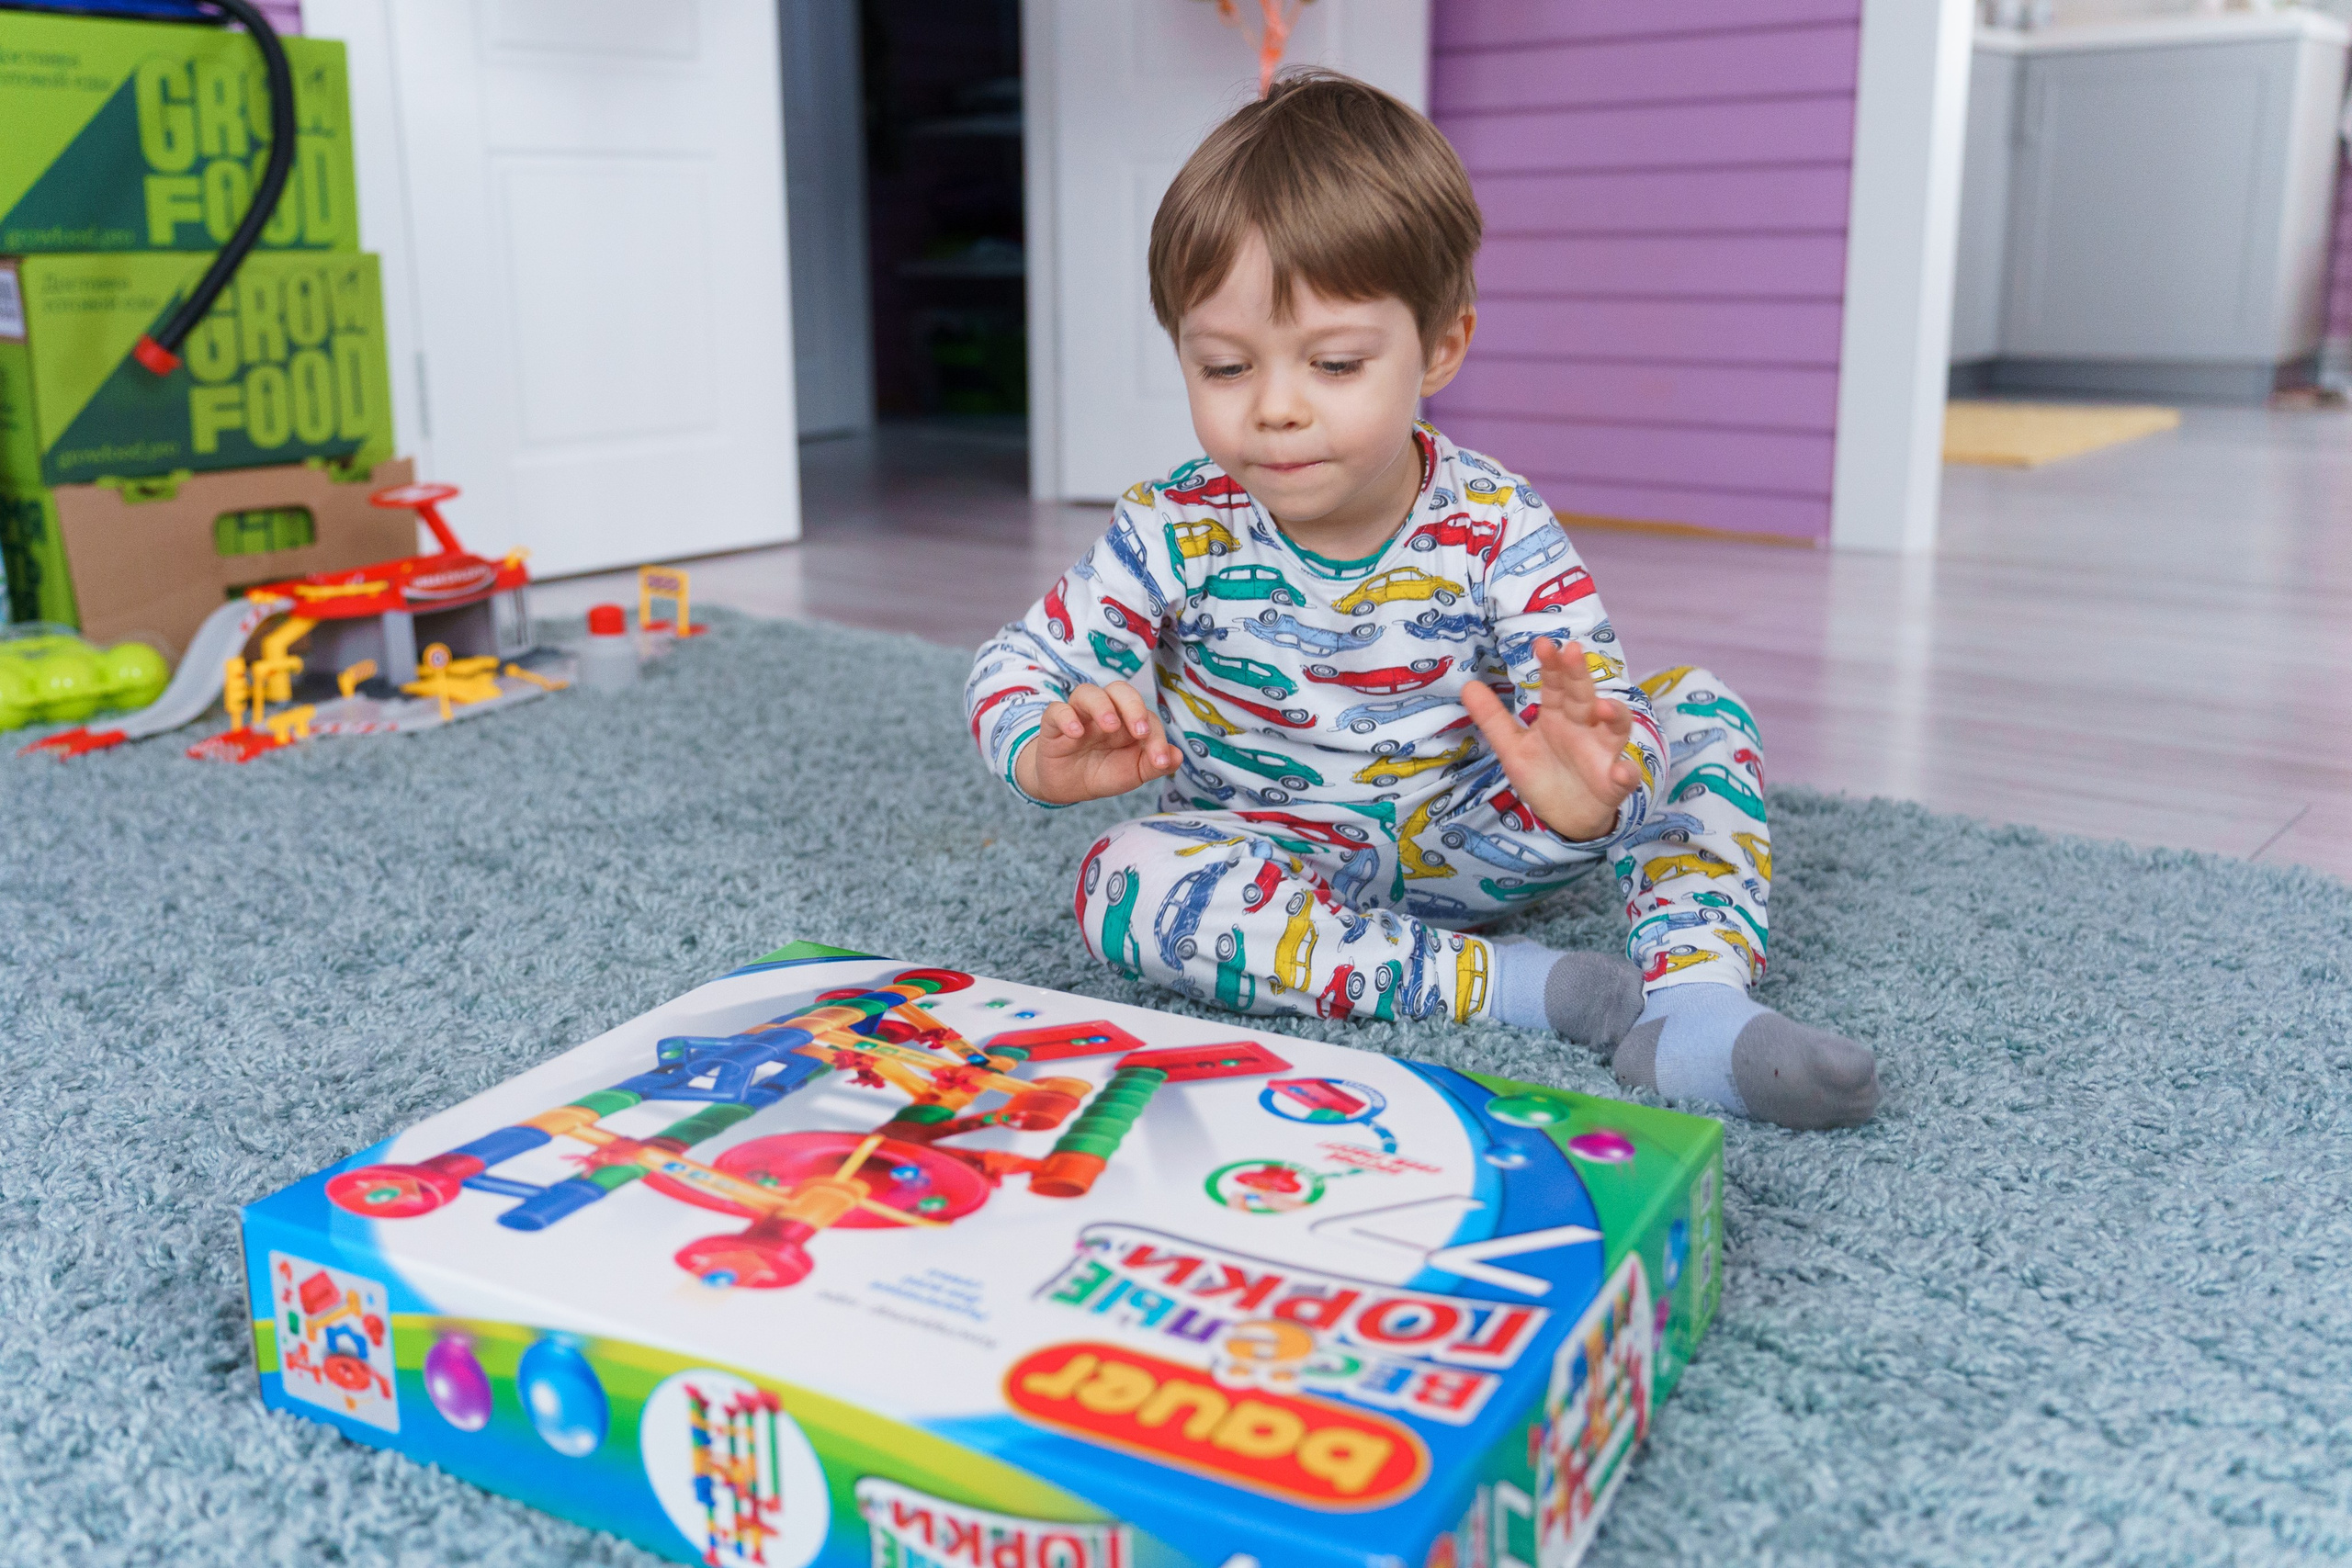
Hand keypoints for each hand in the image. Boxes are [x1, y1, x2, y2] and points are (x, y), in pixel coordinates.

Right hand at [1016, 680, 1179, 803]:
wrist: (1067, 787)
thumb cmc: (1103, 772)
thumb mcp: (1133, 773)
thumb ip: (1155, 764)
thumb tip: (1178, 756)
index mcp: (1128, 720)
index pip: (1146, 715)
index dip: (1156, 736)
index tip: (1160, 760)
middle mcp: (1105, 711)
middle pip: (1119, 690)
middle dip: (1133, 706)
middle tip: (1140, 732)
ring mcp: (1078, 715)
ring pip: (1087, 692)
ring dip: (1101, 706)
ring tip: (1110, 726)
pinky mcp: (1053, 724)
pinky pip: (1056, 710)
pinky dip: (1066, 717)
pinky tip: (1076, 733)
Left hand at [1460, 639, 1639, 841]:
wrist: (1566, 817)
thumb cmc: (1543, 775)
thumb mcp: (1513, 748)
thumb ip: (1493, 719)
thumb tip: (1467, 685)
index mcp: (1558, 716)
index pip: (1555, 685)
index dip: (1551, 666)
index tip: (1543, 644)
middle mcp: (1584, 727)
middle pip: (1583, 696)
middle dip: (1579, 675)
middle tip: (1573, 650)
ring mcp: (1602, 753)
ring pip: (1615, 728)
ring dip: (1614, 715)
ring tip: (1602, 707)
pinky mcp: (1613, 783)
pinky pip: (1624, 777)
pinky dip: (1626, 774)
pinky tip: (1622, 772)